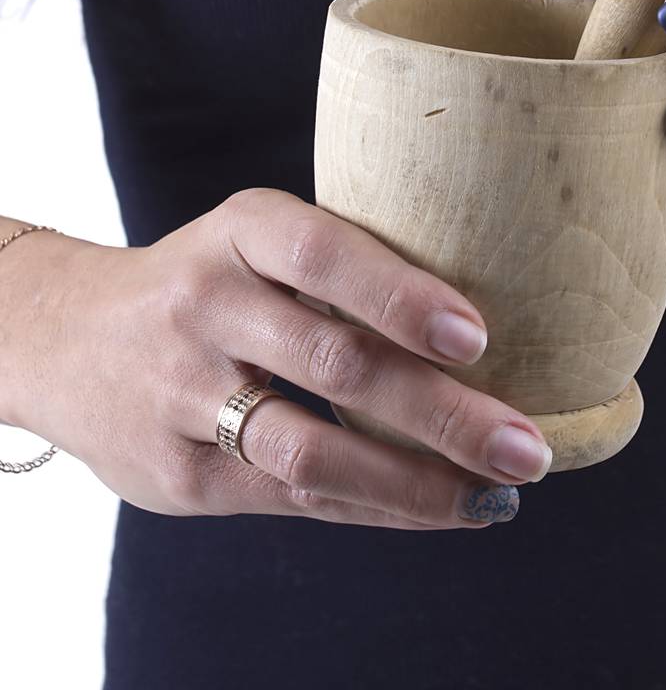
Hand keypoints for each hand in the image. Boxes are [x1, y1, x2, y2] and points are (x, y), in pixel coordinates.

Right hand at [1, 189, 551, 525]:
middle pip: (334, 362)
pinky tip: (440, 508)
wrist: (69, 339)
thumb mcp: (256, 239)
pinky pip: (293, 499)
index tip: (479, 335)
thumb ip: (343, 267)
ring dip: (415, 480)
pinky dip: (376, 507)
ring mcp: (184, 393)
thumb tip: (483, 329)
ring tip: (496, 494)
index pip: (323, 254)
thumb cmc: (214, 281)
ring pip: (311, 450)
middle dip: (441, 410)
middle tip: (524, 442)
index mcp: (240, 229)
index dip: (401, 295)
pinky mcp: (179, 475)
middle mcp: (207, 303)